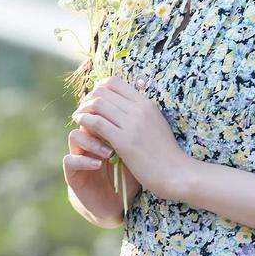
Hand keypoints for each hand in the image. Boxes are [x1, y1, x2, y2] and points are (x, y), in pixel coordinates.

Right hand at [63, 112, 140, 224]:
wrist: (117, 203)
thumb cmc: (129, 176)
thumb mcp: (137, 153)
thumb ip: (137, 134)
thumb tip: (151, 112)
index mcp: (102, 132)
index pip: (99, 111)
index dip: (107, 111)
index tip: (124, 119)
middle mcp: (88, 140)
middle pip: (85, 118)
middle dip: (99, 122)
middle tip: (115, 131)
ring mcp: (78, 154)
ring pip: (75, 136)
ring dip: (92, 141)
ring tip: (109, 153)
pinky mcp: (72, 172)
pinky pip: (70, 160)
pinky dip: (84, 160)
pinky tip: (98, 164)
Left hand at [71, 74, 187, 201]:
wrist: (176, 173)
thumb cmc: (165, 153)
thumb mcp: (156, 124)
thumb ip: (140, 113)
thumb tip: (122, 105)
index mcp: (146, 103)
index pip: (115, 82)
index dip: (99, 88)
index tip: (94, 100)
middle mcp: (139, 109)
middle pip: (103, 90)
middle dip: (88, 98)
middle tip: (82, 109)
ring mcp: (132, 124)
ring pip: (98, 104)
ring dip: (83, 109)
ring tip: (78, 118)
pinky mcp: (124, 141)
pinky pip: (97, 123)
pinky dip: (85, 121)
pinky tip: (80, 126)